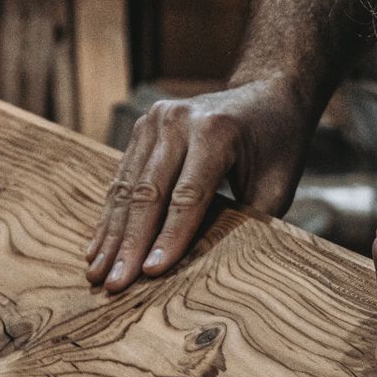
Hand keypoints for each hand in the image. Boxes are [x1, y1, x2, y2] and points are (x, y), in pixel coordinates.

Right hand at [88, 79, 315, 290]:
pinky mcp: (142, 127)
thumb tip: (221, 269)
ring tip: (97, 273)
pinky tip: (98, 246)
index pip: (188, 196)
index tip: (152, 272)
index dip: (169, 237)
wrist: (265, 92)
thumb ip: (252, 220)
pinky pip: (123, 177)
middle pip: (149, 193)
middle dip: (130, 244)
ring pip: (128, 187)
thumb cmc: (277, 143)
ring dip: (112, 235)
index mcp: (215, 133)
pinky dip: (110, 215)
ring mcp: (155, 121)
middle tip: (114, 284)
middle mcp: (179, 122)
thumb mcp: (278, 182)